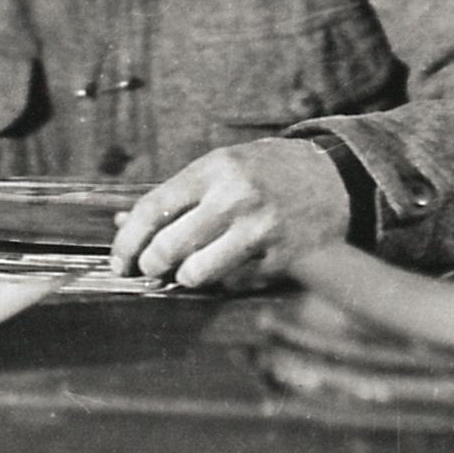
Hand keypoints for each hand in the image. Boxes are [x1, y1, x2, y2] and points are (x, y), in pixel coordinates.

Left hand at [110, 138, 350, 291]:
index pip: (152, 209)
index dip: (127, 241)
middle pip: (168, 247)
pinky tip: (229, 268)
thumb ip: (176, 195)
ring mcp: (261, 232)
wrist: (334, 178)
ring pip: (197, 274)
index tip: (119, 260)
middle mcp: (236, 198)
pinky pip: (232, 285)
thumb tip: (122, 223)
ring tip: (188, 271)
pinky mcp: (281, 260)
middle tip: (149, 269)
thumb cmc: (268, 172)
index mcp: (215, 169)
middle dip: (150, 265)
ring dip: (185, 278)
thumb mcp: (221, 167)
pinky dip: (222, 282)